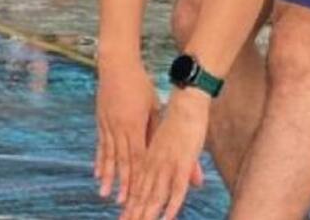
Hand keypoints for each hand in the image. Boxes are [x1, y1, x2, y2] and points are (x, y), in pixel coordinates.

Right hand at [95, 60, 159, 204]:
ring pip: (109, 155)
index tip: (137, 193)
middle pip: (122, 160)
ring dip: (108, 176)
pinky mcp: (101, 121)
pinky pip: (100, 145)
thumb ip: (163, 132)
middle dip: (122, 183)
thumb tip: (178, 145)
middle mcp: (118, 127)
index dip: (138, 176)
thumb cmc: (140, 84)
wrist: (116, 64)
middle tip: (121, 203)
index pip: (138, 156)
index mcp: (134, 123)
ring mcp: (107, 124)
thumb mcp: (155, 106)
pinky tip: (97, 174)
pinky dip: (99, 160)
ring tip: (105, 194)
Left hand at [123, 89, 207, 219]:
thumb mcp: (166, 138)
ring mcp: (166, 163)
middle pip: (141, 191)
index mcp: (148, 155)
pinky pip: (176, 189)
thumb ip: (165, 155)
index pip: (137, 182)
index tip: (123, 212)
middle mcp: (153, 161)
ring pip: (154, 194)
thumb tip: (174, 172)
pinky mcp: (181, 163)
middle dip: (133, 210)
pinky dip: (171, 206)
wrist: (186, 101)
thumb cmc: (179, 117)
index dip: (130, 199)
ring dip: (145, 212)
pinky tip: (165, 219)